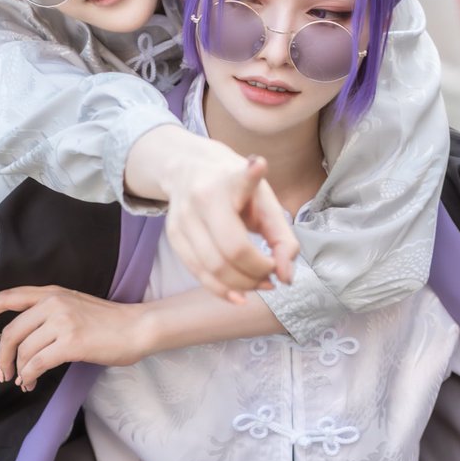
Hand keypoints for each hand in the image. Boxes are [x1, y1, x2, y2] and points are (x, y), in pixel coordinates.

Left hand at [0, 286, 146, 389]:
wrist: (137, 328)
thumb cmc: (108, 322)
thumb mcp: (74, 305)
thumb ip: (48, 313)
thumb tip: (20, 341)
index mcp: (51, 292)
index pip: (7, 297)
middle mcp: (53, 303)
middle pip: (10, 332)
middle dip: (2, 356)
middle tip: (3, 373)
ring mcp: (62, 322)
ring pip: (23, 351)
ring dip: (19, 371)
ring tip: (23, 382)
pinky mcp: (71, 343)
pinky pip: (37, 363)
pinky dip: (29, 376)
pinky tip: (30, 383)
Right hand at [148, 131, 297, 301]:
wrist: (189, 169)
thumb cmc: (235, 188)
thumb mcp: (264, 200)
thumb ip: (283, 238)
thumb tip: (286, 278)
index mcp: (229, 181)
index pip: (239, 182)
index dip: (250, 175)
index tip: (258, 165)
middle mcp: (201, 197)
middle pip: (231, 250)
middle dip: (257, 273)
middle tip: (272, 275)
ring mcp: (183, 219)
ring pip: (212, 268)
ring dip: (242, 285)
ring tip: (260, 283)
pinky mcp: (174, 236)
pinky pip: (198, 274)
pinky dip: (222, 290)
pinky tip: (240, 294)